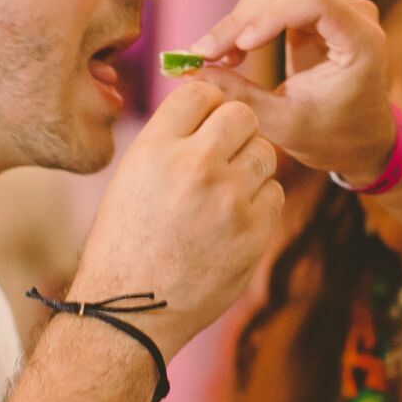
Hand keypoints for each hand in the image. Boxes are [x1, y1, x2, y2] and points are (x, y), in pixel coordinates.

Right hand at [71, 81, 282, 356]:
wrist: (132, 309)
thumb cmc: (127, 241)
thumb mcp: (133, 176)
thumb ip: (171, 139)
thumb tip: (212, 107)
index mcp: (155, 148)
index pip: (200, 92)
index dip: (206, 105)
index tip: (205, 123)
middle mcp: (194, 166)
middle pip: (242, 115)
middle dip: (235, 131)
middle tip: (223, 155)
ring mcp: (229, 199)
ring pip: (265, 152)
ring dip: (250, 166)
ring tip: (224, 193)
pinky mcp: (255, 231)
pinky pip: (275, 192)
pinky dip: (260, 202)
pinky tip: (233, 221)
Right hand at [186, 0, 397, 185]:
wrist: (358, 140)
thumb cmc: (332, 138)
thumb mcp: (285, 125)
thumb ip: (241, 97)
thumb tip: (191, 72)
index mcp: (361, 41)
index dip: (271, 15)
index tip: (241, 48)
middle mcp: (352, 13)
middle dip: (242, 17)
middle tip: (207, 54)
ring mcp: (333, 6)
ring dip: (241, 16)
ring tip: (219, 57)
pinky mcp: (312, 9)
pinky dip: (246, 18)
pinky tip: (233, 52)